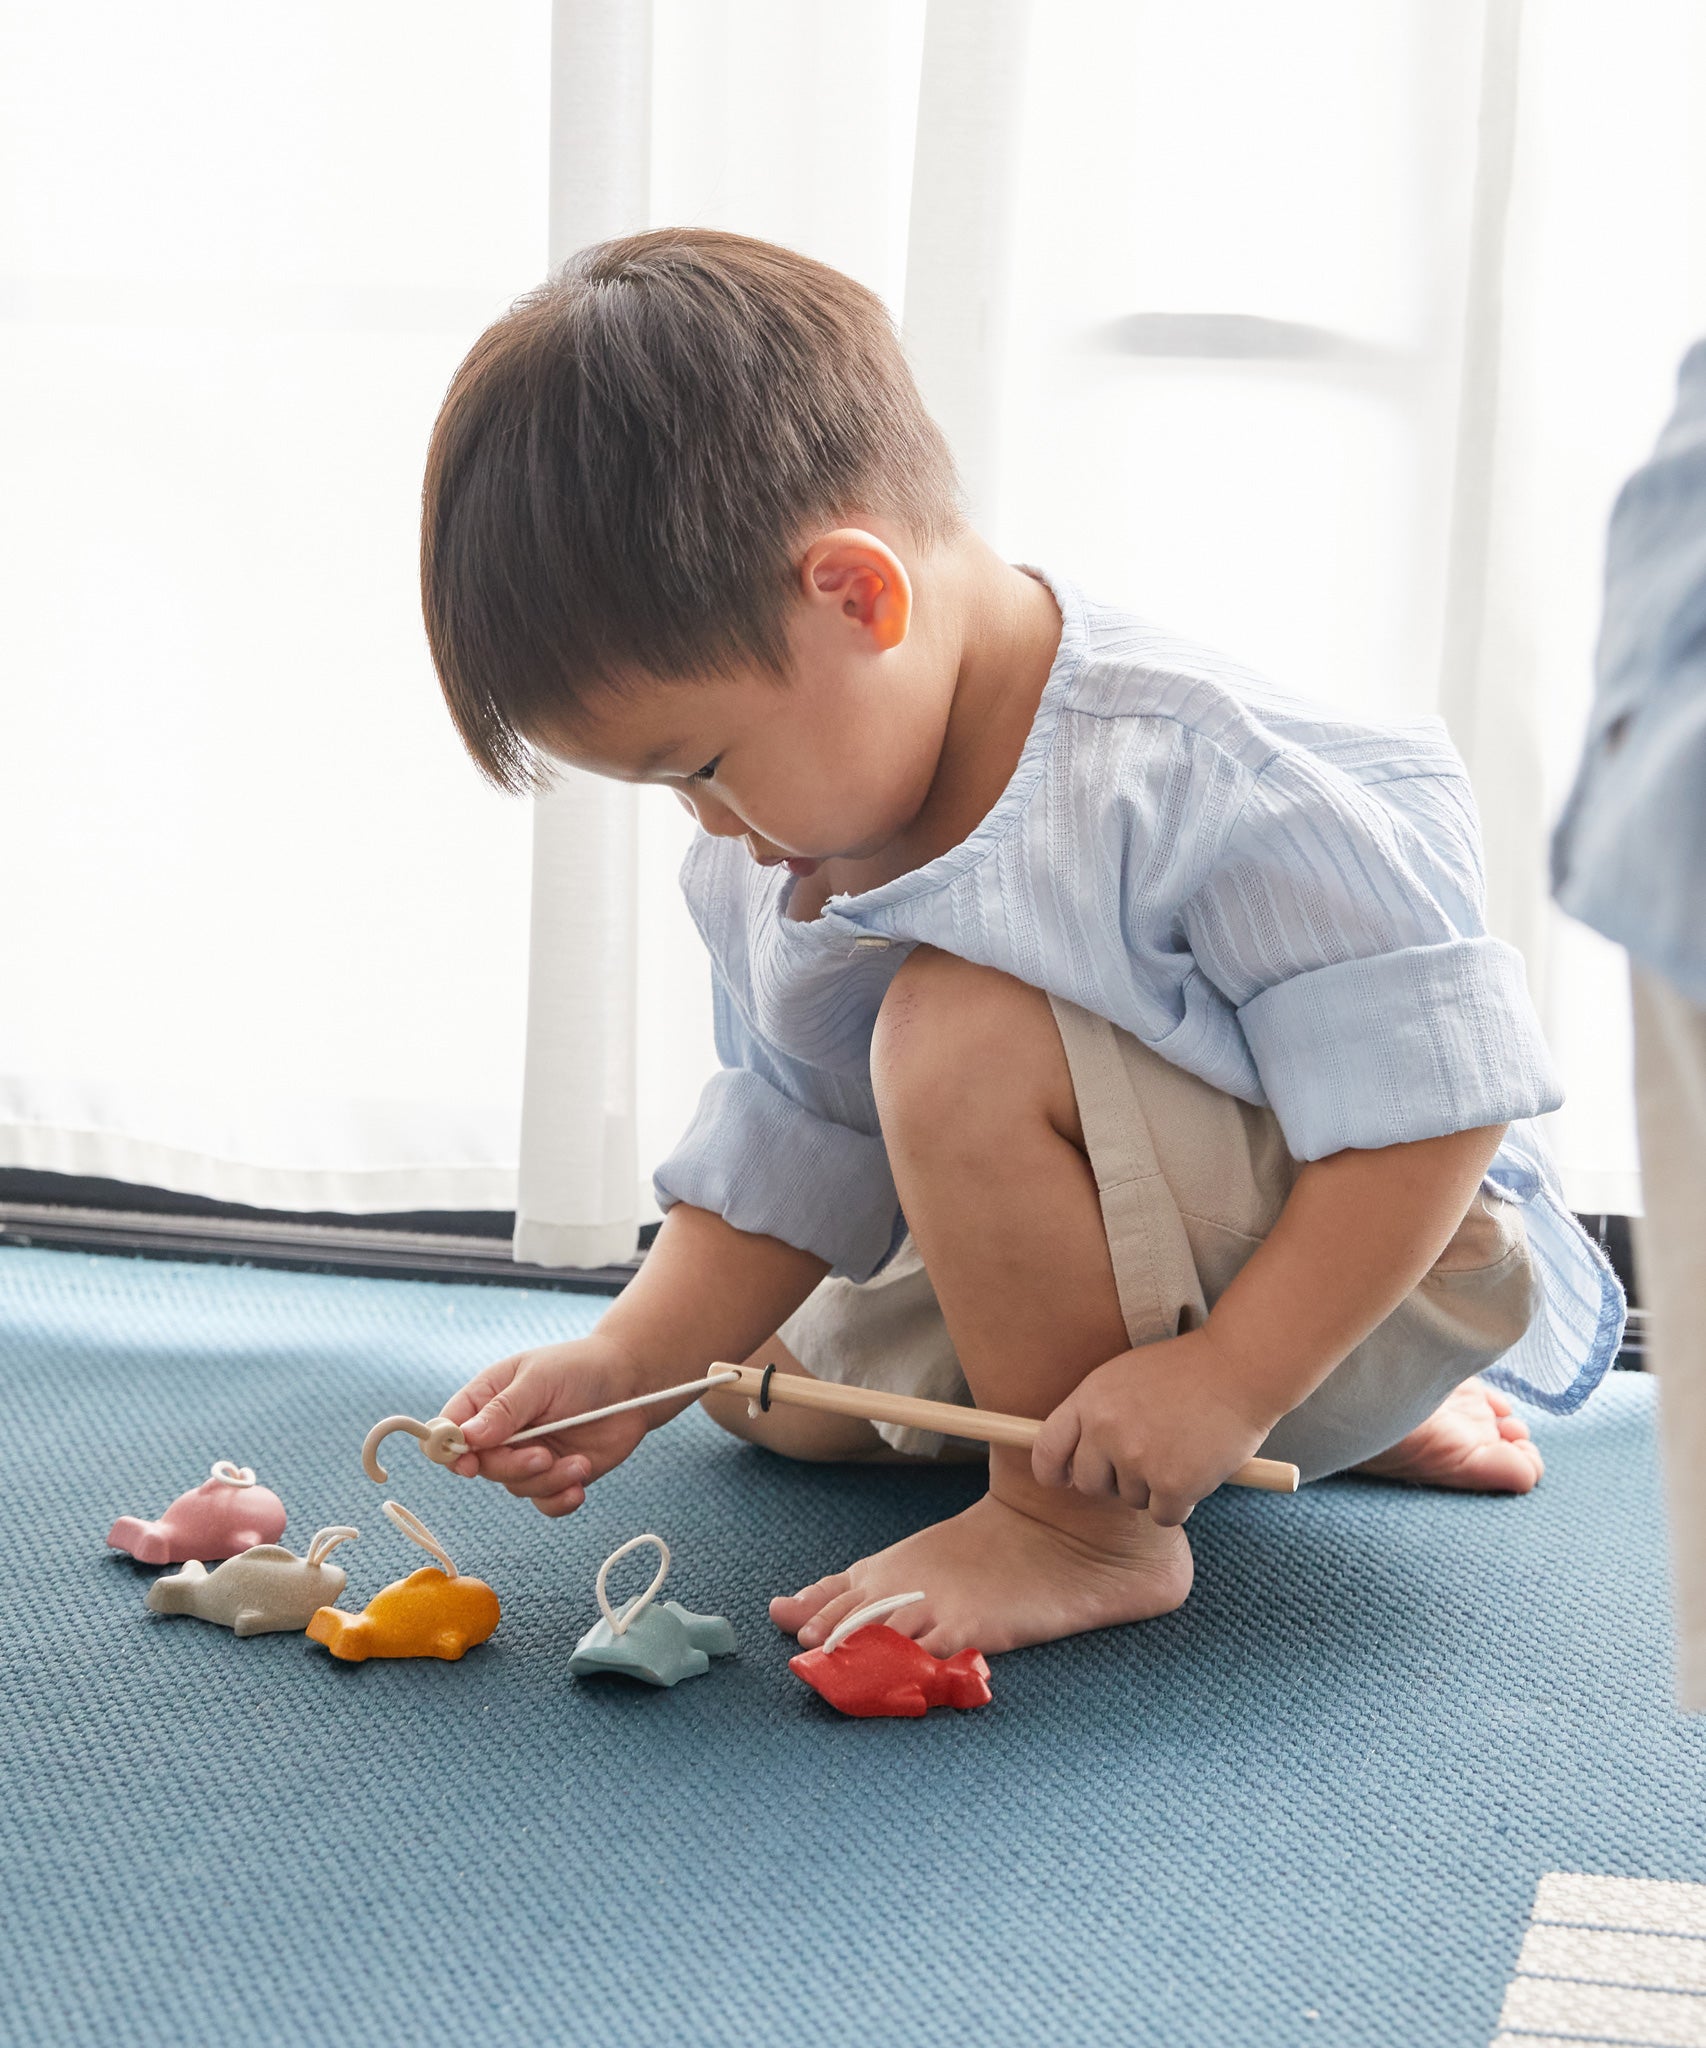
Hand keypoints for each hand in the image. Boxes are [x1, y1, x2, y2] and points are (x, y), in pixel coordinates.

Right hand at [439, 1334, 656, 1517]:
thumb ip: (504, 1409)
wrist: (631, 1383)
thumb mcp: (540, 1379)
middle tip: (544, 1455)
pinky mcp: (555, 1474)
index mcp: (488, 1398)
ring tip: (579, 1462)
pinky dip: (560, 1500)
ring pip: (516, 1486)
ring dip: (547, 1480)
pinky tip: (580, 1486)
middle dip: (513, 1466)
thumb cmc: (581, 1368)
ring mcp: (528, 1454)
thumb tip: (466, 1436)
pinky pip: (543, 1502)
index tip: (470, 1463)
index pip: (449, 1429)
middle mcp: (502, 1431)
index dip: (450, 1450)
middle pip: (482, 1466)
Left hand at [1029, 1327, 1274, 1526]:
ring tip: (1182, 1448)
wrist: (1240, 1367)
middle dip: (1113, 1481)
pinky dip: (1181, 1502)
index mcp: (1089, 1399)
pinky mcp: (1173, 1485)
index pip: (1046, 1448)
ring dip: (1155, 1487)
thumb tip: (1079, 1456)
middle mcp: (1105, 1432)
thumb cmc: (1187, 1369)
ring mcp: (1138, 1460)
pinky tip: (1198, 1469)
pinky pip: (1164, 1515)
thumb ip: (1098, 1412)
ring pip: (1131, 1500)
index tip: (1064, 1479)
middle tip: (1146, 1461)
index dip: (1052, 1471)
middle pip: (1089, 1484)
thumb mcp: (1125, 1375)